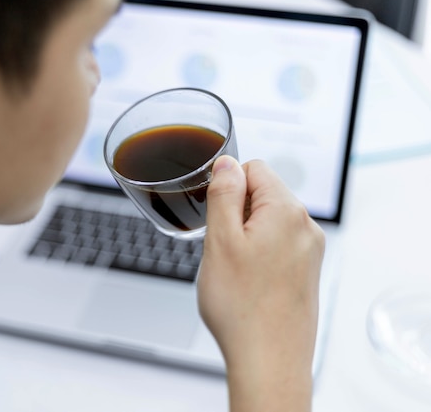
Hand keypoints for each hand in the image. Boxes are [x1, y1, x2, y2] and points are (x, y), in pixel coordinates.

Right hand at [198, 156, 324, 411]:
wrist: (269, 360)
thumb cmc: (242, 306)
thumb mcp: (220, 241)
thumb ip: (224, 194)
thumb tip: (227, 163)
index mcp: (286, 211)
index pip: (254, 168)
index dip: (227, 186)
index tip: (215, 215)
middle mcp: (306, 227)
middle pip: (263, 194)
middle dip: (236, 211)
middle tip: (221, 247)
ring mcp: (310, 251)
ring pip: (268, 221)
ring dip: (246, 234)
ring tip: (233, 268)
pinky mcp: (306, 272)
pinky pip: (278, 245)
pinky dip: (259, 253)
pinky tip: (248, 281)